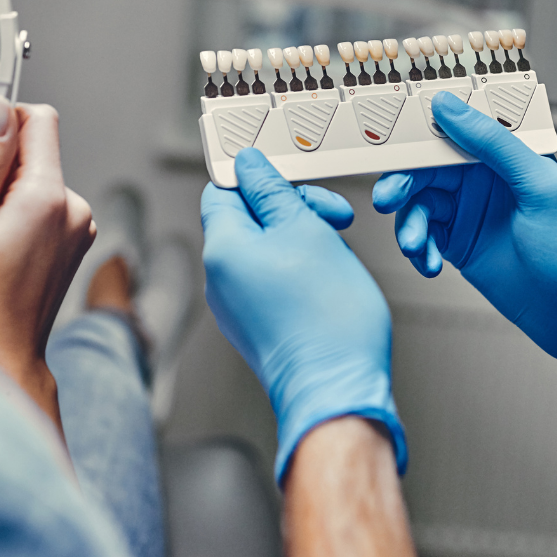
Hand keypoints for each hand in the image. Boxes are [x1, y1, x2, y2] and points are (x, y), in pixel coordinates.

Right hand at [0, 99, 94, 428]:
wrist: (1, 355)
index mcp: (48, 197)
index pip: (39, 119)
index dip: (5, 124)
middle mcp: (74, 208)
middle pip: (37, 151)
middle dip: (2, 169)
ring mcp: (79, 227)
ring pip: (39, 179)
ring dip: (10, 196)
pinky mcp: (75, 241)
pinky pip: (46, 205)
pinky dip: (22, 216)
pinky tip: (5, 250)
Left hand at [201, 148, 404, 483]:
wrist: (338, 390)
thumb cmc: (326, 320)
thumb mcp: (306, 231)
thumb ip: (272, 192)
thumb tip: (249, 166)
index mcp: (222, 250)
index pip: (221, 190)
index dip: (256, 177)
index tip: (290, 177)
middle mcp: (219, 279)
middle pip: (248, 219)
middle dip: (291, 210)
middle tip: (332, 217)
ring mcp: (236, 306)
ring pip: (266, 249)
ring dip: (303, 239)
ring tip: (336, 255)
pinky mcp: (257, 326)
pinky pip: (272, 280)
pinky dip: (301, 271)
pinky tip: (330, 282)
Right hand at [372, 92, 556, 390]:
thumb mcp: (539, 186)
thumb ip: (493, 144)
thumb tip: (449, 105)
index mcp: (505, 153)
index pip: (455, 126)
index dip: (419, 127)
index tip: (388, 136)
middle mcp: (482, 177)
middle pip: (424, 167)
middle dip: (400, 183)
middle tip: (387, 201)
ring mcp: (466, 211)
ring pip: (417, 204)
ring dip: (409, 224)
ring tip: (416, 247)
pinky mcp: (456, 243)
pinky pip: (421, 235)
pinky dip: (417, 249)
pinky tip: (429, 265)